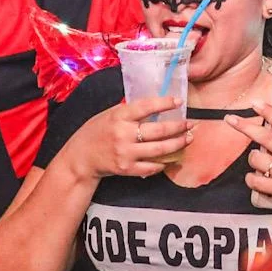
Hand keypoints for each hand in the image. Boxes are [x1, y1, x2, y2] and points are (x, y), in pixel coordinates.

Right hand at [66, 96, 192, 180]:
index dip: (165, 103)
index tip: (179, 101)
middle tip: (191, 123)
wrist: (81, 157)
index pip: (146, 106)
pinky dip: (163, 162)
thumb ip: (130, 111)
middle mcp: (123, 134)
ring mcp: (126, 153)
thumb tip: (156, 106)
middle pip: (159, 130)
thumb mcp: (110, 114)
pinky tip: (171, 157)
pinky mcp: (126, 169)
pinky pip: (151, 167)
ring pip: (160, 149)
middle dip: (179, 127)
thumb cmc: (96, 131)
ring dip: (178, 143)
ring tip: (188, 138)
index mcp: (119, 116)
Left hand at [228, 100, 271, 208]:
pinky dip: (252, 177)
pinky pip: (255, 180)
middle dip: (245, 126)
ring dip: (253, 157)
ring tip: (260, 159)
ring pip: (257, 159)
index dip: (269, 111)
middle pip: (265, 137)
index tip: (255, 103)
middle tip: (231, 119)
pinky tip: (256, 176)